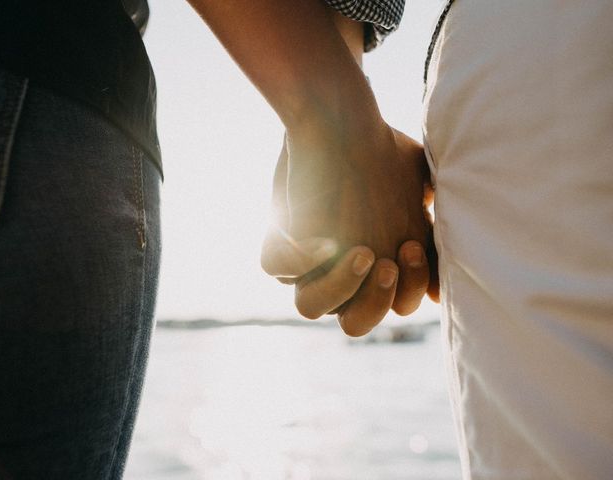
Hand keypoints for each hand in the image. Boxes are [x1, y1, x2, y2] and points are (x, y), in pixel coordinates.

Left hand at [262, 126, 438, 335]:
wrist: (340, 118)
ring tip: (361, 253)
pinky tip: (321, 238)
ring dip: (339, 289)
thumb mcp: (418, 190)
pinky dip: (297, 258)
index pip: (395, 306)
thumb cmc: (381, 152)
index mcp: (376, 266)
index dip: (408, 289)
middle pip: (355, 323)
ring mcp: (308, 259)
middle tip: (388, 261)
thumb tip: (442, 280)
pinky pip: (276, 266)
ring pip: (309, 307)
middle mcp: (341, 271)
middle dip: (377, 301)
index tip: (414, 246)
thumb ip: (432, 226)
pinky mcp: (280, 237)